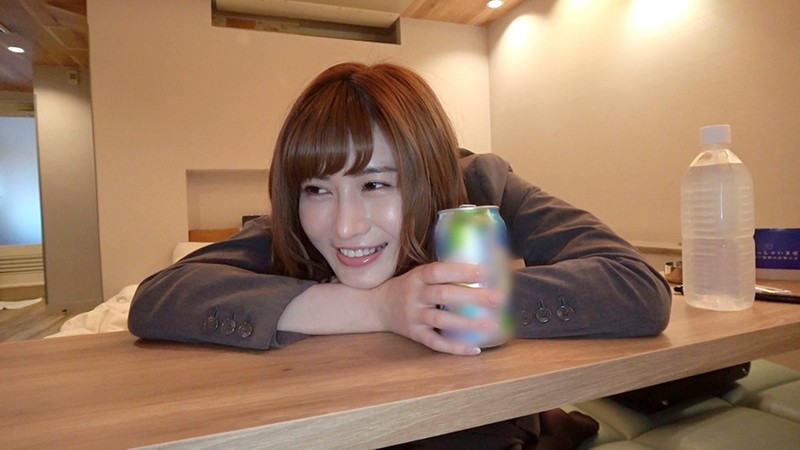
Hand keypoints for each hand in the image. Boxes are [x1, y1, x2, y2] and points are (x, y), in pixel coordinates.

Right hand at [372, 261, 501, 355]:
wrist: (379, 306)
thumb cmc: (408, 287)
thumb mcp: (419, 274)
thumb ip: (442, 273)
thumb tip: (480, 264)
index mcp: (417, 277)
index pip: (438, 272)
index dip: (460, 271)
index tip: (484, 272)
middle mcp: (415, 296)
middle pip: (444, 295)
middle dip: (472, 297)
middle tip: (497, 298)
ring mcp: (414, 317)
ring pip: (441, 320)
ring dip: (467, 323)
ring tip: (491, 324)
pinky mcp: (415, 335)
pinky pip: (436, 343)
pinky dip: (455, 347)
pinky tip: (475, 348)